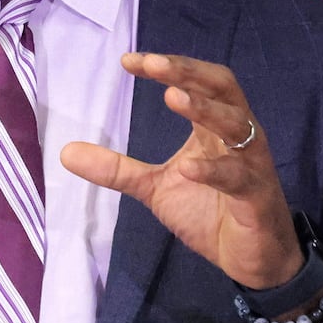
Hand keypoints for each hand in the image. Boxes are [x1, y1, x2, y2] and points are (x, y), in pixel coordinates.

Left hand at [60, 53, 302, 288]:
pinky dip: (214, 170)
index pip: (196, 83)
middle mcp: (238, 135)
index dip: (168, 67)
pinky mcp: (256, 196)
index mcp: (214, 127)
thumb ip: (118, 169)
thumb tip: (65, 153)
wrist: (253, 260)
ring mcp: (251, 164)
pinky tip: (189, 169)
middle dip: (188, 72)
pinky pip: (237, 177)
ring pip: (236, 125)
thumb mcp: (156, 188)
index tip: (129, 61)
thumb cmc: (211, 212)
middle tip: (153, 64)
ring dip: (205, 109)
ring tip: (172, 97)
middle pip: (221, 88)